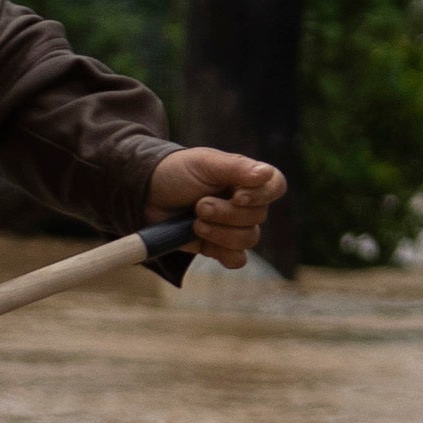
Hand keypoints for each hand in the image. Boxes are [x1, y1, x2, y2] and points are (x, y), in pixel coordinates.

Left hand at [144, 148, 286, 271]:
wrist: (146, 194)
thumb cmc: (177, 172)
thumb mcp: (204, 162)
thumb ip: (236, 168)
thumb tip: (266, 174)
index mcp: (247, 178)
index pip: (275, 186)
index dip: (262, 195)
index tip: (237, 196)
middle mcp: (245, 203)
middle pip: (258, 217)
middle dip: (227, 214)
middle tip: (199, 205)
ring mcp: (233, 227)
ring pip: (248, 240)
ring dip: (220, 232)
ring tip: (195, 221)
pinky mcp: (219, 247)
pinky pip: (237, 260)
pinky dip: (224, 253)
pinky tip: (204, 242)